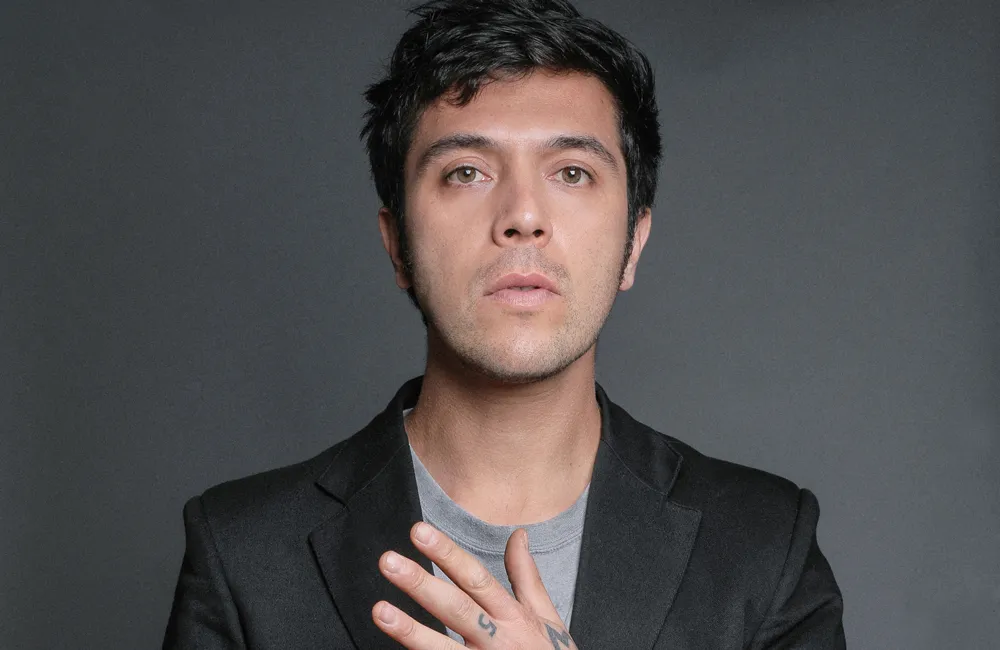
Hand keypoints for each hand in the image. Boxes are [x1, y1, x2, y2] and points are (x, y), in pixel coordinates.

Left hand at [372, 522, 577, 648]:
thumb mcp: (546, 617)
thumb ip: (527, 577)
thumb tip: (518, 535)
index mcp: (513, 616)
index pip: (475, 578)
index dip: (447, 554)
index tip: (420, 533)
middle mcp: (497, 640)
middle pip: (455, 608)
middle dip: (421, 583)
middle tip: (389, 561)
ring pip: (443, 649)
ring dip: (410, 631)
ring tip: (380, 610)